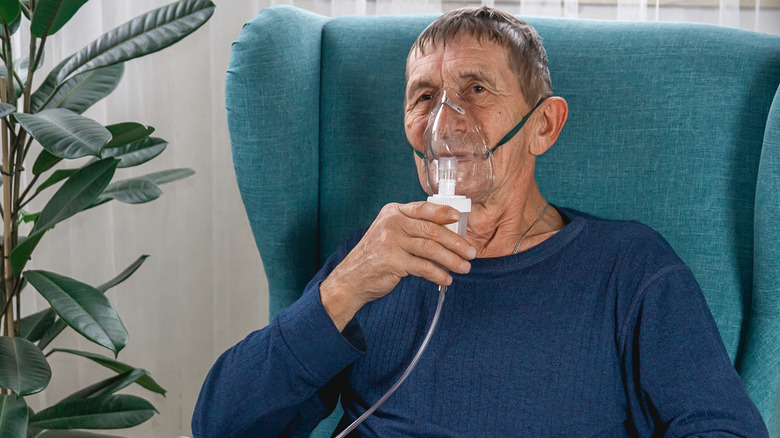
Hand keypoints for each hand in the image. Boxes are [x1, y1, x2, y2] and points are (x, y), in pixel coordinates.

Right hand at [320, 202, 476, 329]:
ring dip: (451, 260)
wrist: (352, 278)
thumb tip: (450, 234)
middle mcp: (391, 223)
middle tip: (471, 253)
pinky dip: (438, 274)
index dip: (443, 212)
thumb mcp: (391, 233)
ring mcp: (390, 242)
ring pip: (430, 249)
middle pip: (431, 230)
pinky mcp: (391, 261)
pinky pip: (423, 267)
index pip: (423, 208)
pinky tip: (446, 279)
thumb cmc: (377, 256)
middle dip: (456, 242)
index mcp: (393, 212)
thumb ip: (413, 229)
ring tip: (464, 268)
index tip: (459, 218)